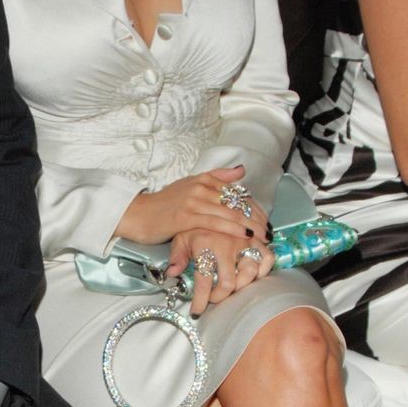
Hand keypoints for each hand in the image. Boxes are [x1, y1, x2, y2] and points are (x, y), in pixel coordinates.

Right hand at [118, 165, 265, 248]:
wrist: (137, 215)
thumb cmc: (163, 206)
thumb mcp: (190, 186)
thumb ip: (216, 177)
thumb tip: (241, 169)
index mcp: (204, 179)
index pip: (237, 192)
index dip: (255, 206)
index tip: (266, 220)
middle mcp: (201, 187)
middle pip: (237, 202)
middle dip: (257, 218)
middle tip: (270, 232)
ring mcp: (194, 200)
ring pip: (229, 212)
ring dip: (250, 225)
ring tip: (263, 237)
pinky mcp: (186, 216)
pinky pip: (216, 222)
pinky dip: (233, 229)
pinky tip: (245, 235)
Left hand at [167, 227, 272, 316]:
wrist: (212, 203)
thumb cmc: (194, 225)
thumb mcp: (180, 238)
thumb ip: (176, 256)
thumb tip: (172, 274)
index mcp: (205, 243)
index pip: (203, 280)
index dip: (200, 301)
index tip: (197, 312)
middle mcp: (227, 243)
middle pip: (228, 283)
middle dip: (220, 297)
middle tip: (214, 298)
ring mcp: (245, 241)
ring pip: (250, 273)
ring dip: (240, 286)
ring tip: (231, 287)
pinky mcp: (258, 238)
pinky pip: (267, 258)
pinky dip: (262, 270)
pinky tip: (251, 274)